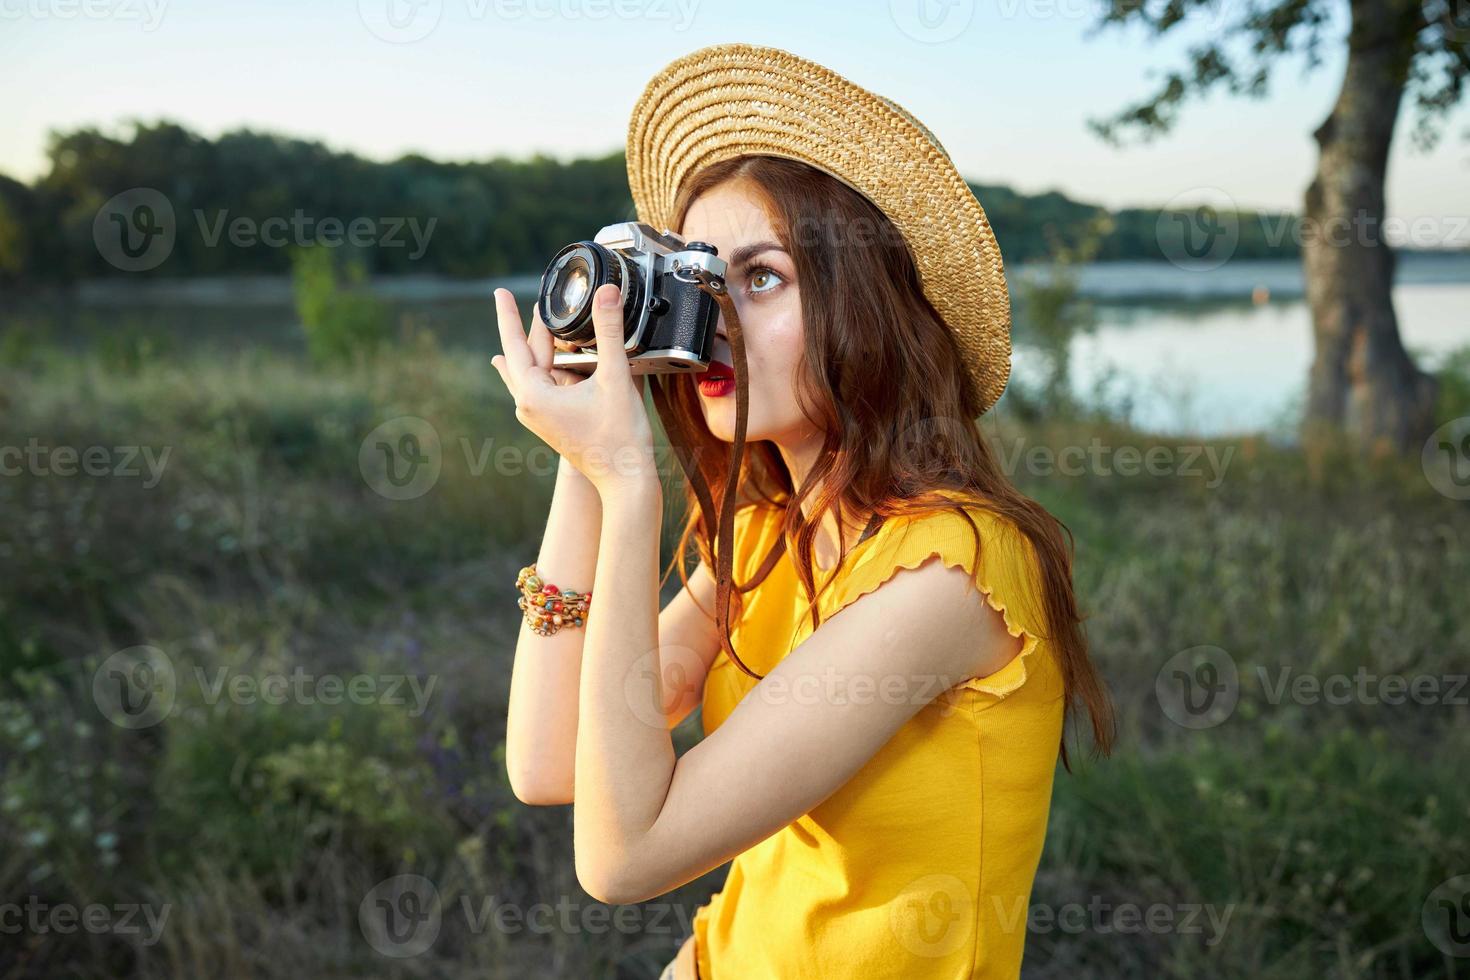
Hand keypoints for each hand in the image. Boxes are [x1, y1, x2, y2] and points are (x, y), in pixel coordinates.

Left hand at [490, 285, 656, 498]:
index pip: (515, 344)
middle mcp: (528, 406)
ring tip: (526, 323)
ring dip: (534, 347)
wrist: (624, 479)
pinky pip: (536, 386)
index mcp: (534, 395)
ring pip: (529, 371)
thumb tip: (606, 292)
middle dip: (529, 326)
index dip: (508, 314)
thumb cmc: (619, 436)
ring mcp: (537, 417)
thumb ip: (609, 331)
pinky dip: (538, 367)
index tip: (499, 292)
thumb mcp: (614, 377)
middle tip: (531, 298)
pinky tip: (527, 365)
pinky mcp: (549, 422)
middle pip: (523, 355)